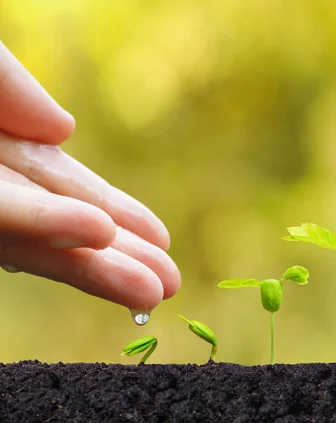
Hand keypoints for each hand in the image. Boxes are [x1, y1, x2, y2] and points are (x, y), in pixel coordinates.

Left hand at [0, 42, 179, 312]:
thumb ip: (13, 86)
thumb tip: (65, 132)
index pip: (62, 185)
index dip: (115, 211)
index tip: (159, 238)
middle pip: (62, 226)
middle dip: (119, 257)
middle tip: (169, 285)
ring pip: (38, 242)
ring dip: (99, 266)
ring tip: (154, 289)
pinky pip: (3, 222)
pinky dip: (50, 225)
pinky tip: (99, 233)